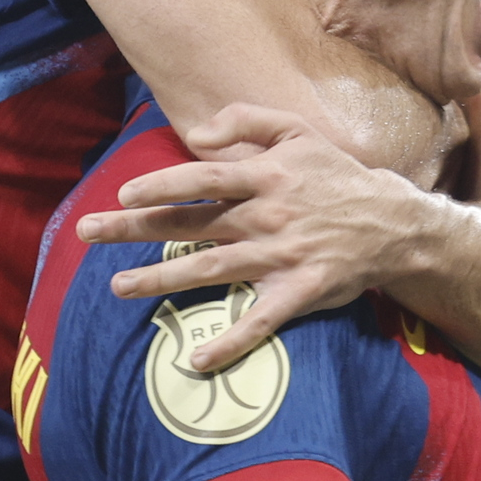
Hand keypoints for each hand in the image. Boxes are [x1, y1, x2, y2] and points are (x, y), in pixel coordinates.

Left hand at [84, 106, 441, 370]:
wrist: (393, 223)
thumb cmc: (335, 176)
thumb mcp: (298, 131)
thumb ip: (247, 121)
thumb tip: (195, 134)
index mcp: (265, 177)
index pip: (203, 178)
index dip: (163, 185)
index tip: (123, 193)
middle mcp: (266, 218)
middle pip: (191, 224)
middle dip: (135, 228)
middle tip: (86, 231)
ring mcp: (280, 257)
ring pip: (210, 270)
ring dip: (160, 281)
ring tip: (117, 286)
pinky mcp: (297, 293)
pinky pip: (259, 321)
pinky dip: (229, 342)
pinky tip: (196, 360)